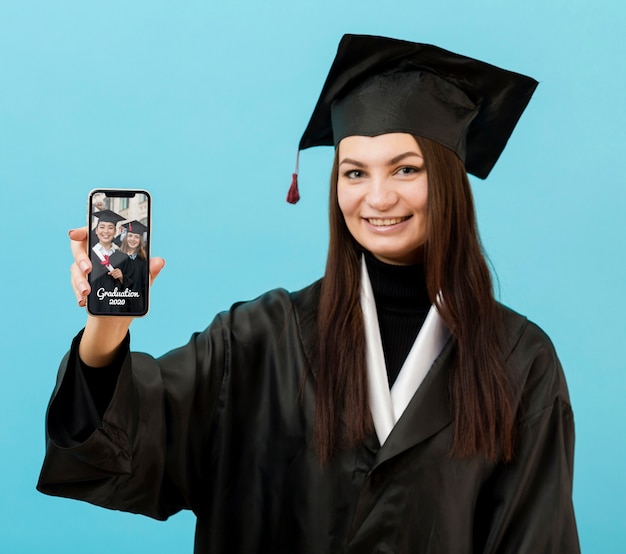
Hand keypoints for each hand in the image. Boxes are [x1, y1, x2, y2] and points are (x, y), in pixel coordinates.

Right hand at [68, 227, 165, 366]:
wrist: (119, 314)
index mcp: (108, 250)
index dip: (82, 231)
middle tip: (88, 269)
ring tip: (87, 291)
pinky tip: (83, 301)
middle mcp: (94, 258)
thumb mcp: (142, 280)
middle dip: (80, 258)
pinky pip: (75, 287)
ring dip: (79, 280)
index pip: (93, 234)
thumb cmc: (130, 289)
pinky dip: (78, 294)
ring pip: (75, 270)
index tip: (75, 233)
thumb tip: (159, 262)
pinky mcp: (80, 286)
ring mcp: (85, 272)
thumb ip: (149, 270)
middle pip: (78, 249)